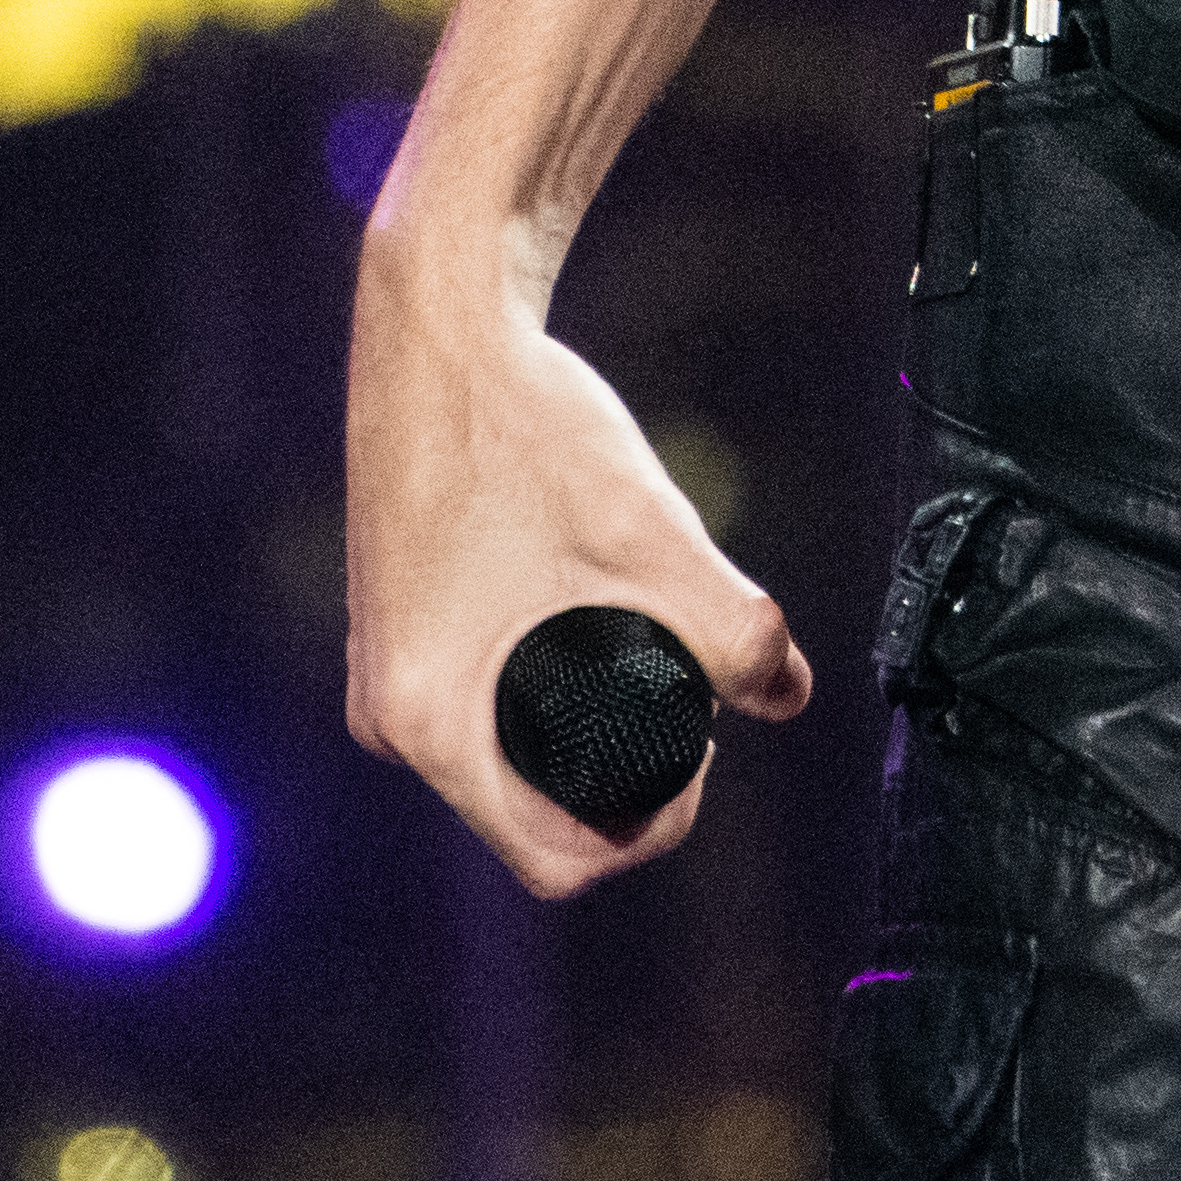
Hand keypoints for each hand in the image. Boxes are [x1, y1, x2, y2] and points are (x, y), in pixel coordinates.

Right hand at [342, 212, 814, 893]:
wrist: (437, 324)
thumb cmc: (525, 424)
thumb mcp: (649, 536)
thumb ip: (736, 630)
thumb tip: (795, 698)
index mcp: (430, 723)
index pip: (553, 857)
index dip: (650, 833)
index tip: (707, 755)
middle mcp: (390, 720)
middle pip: (531, 815)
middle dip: (625, 777)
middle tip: (695, 695)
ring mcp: (385, 677)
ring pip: (509, 756)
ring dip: (587, 731)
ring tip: (651, 640)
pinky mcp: (396, 634)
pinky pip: (483, 704)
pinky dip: (547, 685)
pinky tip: (594, 619)